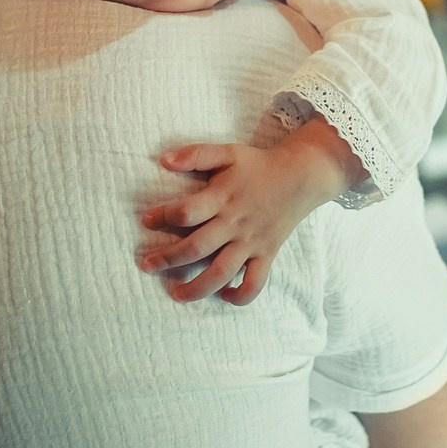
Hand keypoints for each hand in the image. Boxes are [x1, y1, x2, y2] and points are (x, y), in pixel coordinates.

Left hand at [140, 127, 357, 305]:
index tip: (146, 220)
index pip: (187, 212)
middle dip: (168, 259)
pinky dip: (240, 295)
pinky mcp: (266, 255)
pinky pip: (255, 283)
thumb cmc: (258, 165)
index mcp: (222, 198)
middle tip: (146, 265)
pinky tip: (223, 295)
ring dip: (196, 288)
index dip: (163, 216)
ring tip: (175, 294)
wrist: (300, 176)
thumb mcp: (228, 152)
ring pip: (221, 273)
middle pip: (197, 247)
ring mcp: (251, 243)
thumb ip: (196, 154)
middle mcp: (235, 224)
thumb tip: (163, 160)